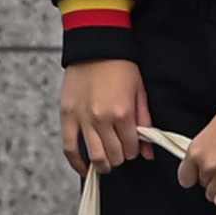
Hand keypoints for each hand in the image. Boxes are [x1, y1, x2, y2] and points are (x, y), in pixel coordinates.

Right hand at [56, 55, 151, 176]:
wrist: (96, 46)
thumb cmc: (120, 66)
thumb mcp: (139, 92)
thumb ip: (144, 123)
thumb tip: (148, 152)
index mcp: (123, 113)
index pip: (130, 148)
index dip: (133, 151)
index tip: (131, 146)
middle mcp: (102, 119)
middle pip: (114, 155)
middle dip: (119, 157)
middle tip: (119, 152)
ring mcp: (83, 119)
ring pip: (94, 156)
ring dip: (103, 164)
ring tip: (106, 163)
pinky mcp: (67, 116)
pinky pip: (69, 147)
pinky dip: (77, 162)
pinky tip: (84, 168)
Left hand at [178, 93, 215, 210]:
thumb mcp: (210, 132)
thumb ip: (204, 152)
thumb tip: (203, 167)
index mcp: (196, 150)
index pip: (185, 178)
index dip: (196, 176)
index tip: (203, 173)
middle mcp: (207, 165)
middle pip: (203, 186)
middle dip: (213, 179)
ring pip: (215, 195)